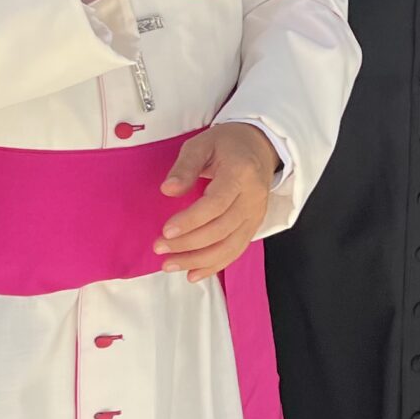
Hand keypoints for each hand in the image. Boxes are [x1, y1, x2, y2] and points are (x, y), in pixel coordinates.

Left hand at [156, 123, 279, 282]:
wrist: (260, 147)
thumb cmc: (227, 144)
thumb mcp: (202, 144)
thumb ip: (185, 167)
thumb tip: (168, 190)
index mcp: (240, 173)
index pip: (216, 204)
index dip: (191, 220)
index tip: (166, 230)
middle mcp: (253, 197)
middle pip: (222, 229)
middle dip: (188, 243)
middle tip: (159, 248)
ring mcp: (256, 214)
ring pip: (229, 246)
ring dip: (198, 260)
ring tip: (169, 265)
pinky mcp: (254, 226)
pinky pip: (236, 250)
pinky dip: (214, 265)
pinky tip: (193, 274)